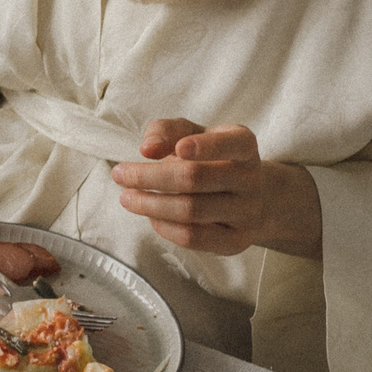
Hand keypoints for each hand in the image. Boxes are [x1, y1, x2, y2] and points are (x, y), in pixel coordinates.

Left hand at [111, 119, 322, 259]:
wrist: (251, 197)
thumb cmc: (212, 158)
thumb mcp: (192, 133)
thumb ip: (166, 130)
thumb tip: (147, 149)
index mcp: (243, 144)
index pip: (231, 144)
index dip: (205, 146)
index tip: (178, 148)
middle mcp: (251, 178)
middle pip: (196, 178)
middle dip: (150, 177)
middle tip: (120, 174)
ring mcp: (246, 212)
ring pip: (192, 211)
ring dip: (151, 205)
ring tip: (127, 198)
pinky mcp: (236, 240)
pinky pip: (195, 238)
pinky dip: (165, 228)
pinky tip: (151, 217)